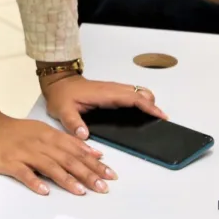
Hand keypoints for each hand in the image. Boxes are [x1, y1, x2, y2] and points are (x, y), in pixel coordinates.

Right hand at [0, 104, 112, 196]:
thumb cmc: (18, 132)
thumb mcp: (45, 132)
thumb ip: (68, 142)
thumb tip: (93, 152)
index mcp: (50, 136)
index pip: (77, 150)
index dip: (94, 163)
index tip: (109, 174)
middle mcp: (41, 144)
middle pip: (67, 159)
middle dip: (86, 173)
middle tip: (102, 187)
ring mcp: (25, 153)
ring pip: (49, 166)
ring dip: (66, 179)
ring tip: (80, 191)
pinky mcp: (10, 162)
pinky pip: (24, 173)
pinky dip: (34, 181)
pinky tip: (44, 190)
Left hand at [42, 73, 164, 140]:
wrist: (58, 82)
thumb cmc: (61, 95)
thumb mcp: (63, 110)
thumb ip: (73, 122)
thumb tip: (84, 135)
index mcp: (105, 94)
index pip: (132, 98)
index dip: (148, 106)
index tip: (160, 115)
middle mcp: (112, 90)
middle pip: (140, 93)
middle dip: (153, 105)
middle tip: (160, 120)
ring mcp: (113, 90)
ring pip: (137, 92)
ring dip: (148, 102)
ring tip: (155, 118)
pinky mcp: (112, 93)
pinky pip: (131, 95)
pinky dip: (141, 101)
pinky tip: (142, 113)